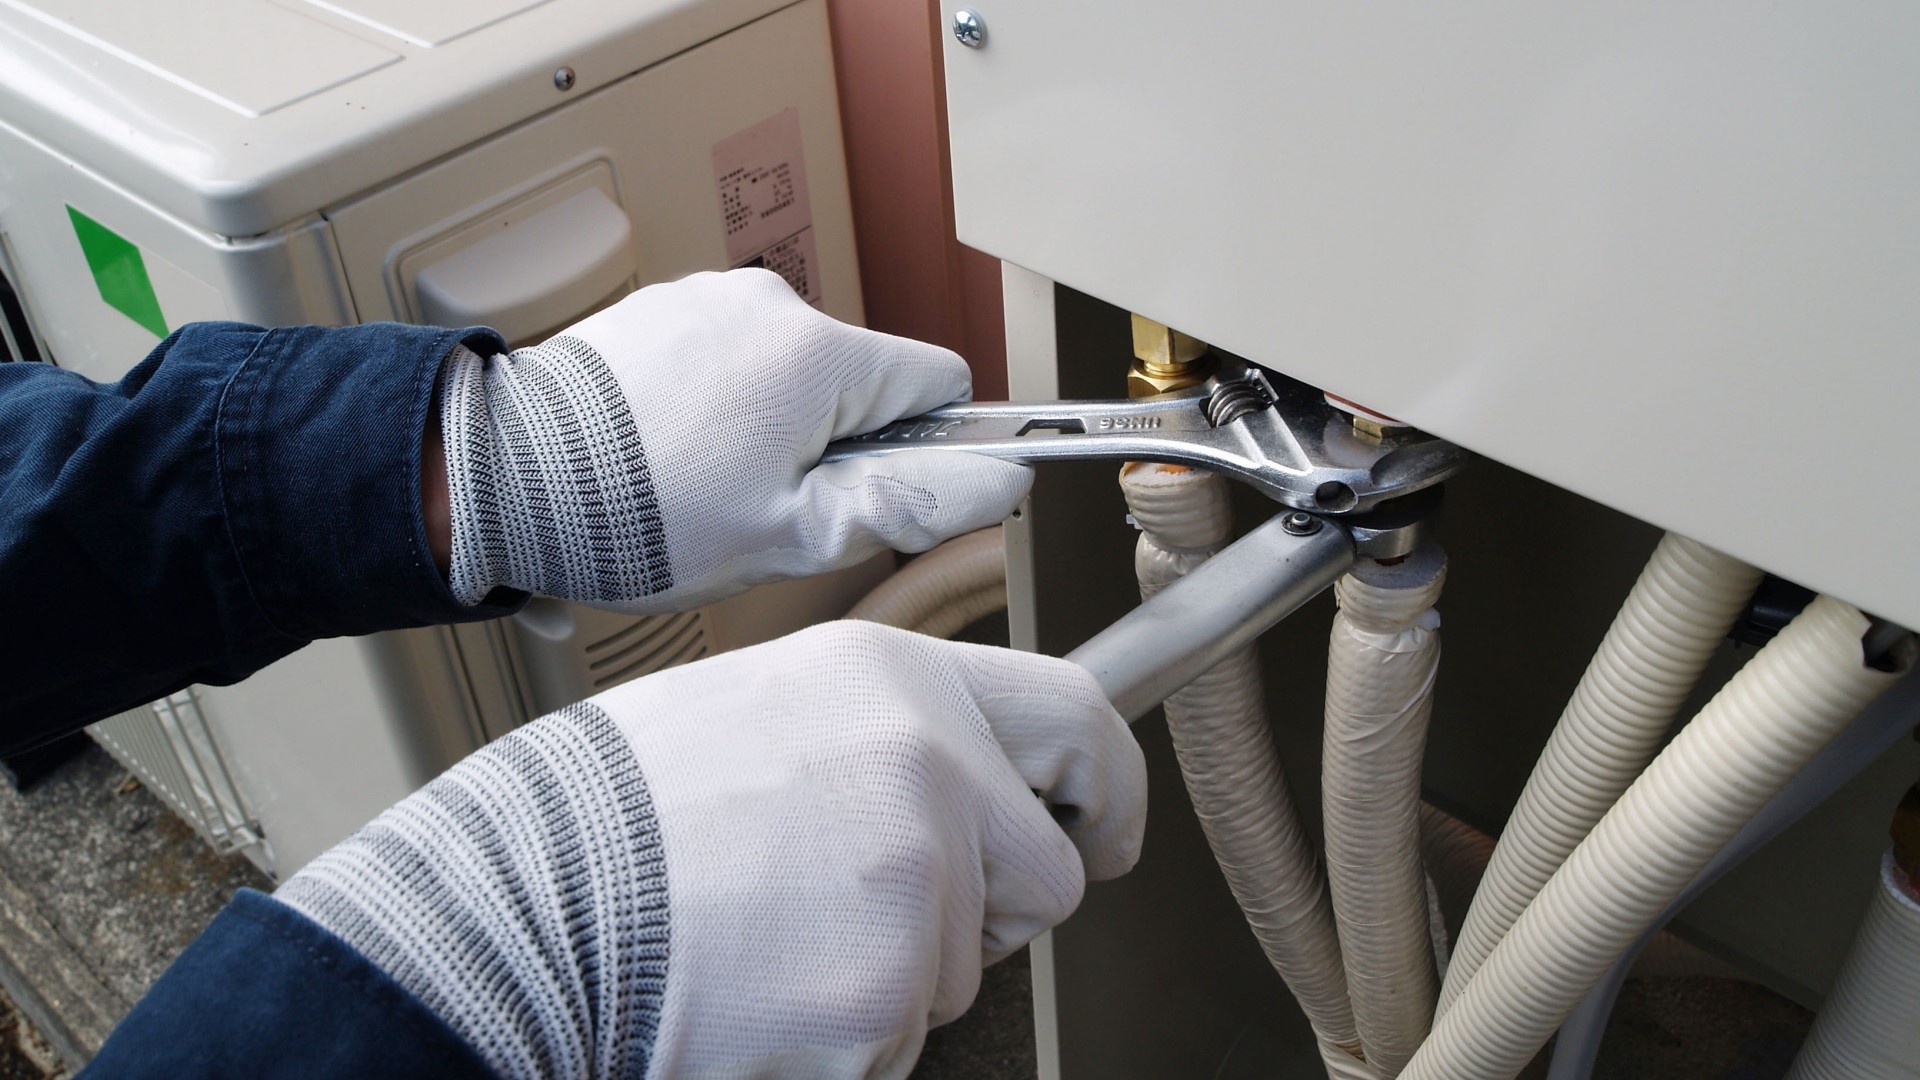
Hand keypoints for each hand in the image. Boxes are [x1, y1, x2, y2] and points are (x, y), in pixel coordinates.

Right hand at [278, 622, 1145, 1078]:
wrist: (517, 903)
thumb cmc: (613, 812)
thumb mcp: (771, 709)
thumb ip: (888, 736)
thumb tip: (966, 784)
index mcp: (897, 681)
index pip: (1077, 720)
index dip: (1113, 790)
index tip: (1114, 830)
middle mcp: (927, 767)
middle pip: (1045, 878)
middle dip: (982, 914)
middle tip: (864, 918)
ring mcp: (914, 883)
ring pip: (964, 972)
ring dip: (892, 978)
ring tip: (770, 938)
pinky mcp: (883, 995)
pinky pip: (907, 1043)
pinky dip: (847, 1043)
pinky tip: (761, 992)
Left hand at [435, 268, 1031, 610]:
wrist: (503, 479)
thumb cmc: (637, 516)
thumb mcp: (792, 536)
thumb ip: (907, 504)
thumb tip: (999, 481)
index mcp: (818, 356)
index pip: (938, 383)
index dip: (928, 447)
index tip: (884, 490)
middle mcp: (770, 306)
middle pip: (860, 380)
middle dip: (837, 442)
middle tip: (768, 506)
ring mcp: (708, 301)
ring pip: (791, 372)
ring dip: (773, 423)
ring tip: (703, 482)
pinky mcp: (658, 311)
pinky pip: (726, 357)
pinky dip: (717, 402)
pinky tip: (668, 451)